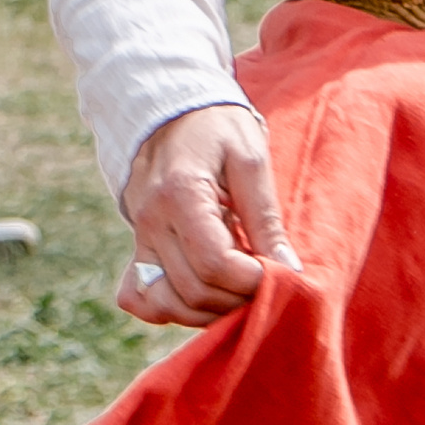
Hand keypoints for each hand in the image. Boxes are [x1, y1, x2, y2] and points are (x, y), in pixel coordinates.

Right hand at [119, 103, 301, 324]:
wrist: (171, 113)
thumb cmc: (218, 129)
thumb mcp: (250, 160)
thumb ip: (265, 218)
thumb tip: (289, 270)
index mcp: (181, 193)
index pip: (214, 262)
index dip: (251, 279)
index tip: (276, 271)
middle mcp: (152, 221)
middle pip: (194, 289)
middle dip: (237, 298)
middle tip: (264, 281)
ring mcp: (139, 238)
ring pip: (168, 303)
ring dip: (210, 310)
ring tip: (239, 288)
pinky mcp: (136, 248)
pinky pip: (140, 299)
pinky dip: (171, 309)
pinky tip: (203, 294)